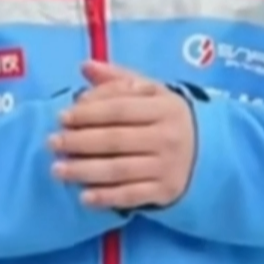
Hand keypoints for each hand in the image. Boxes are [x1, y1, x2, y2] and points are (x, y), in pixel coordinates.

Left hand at [48, 60, 196, 209]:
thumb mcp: (153, 93)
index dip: (88, 113)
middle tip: (52, 143)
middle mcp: (167, 137)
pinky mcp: (165, 192)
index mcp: (164, 107)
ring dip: (85, 171)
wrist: (212, 153)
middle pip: (115, 140)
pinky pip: (131, 195)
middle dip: (79, 142)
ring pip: (120, 169)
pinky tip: (84, 197)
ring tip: (57, 170)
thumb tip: (85, 66)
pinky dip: (107, 197)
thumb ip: (118, 80)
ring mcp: (167, 166)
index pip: (119, 109)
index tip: (61, 117)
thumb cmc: (169, 119)